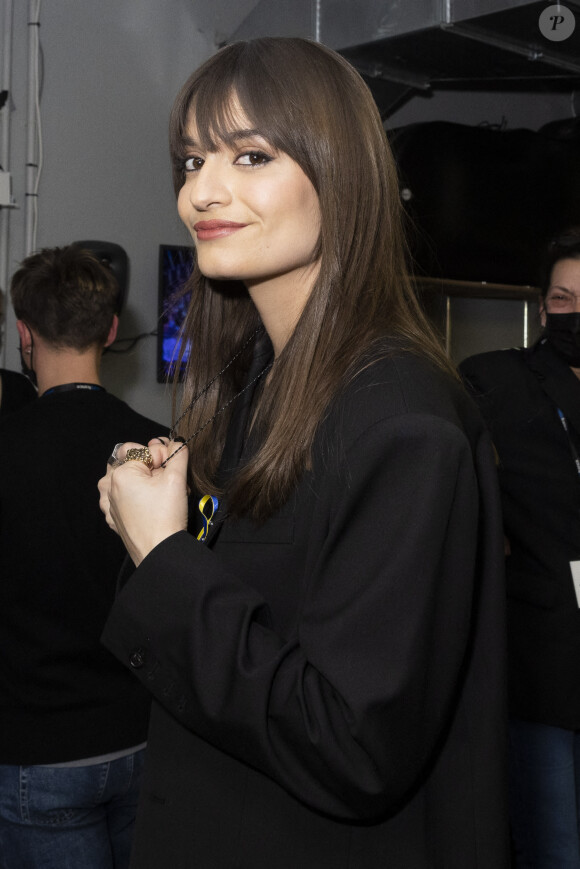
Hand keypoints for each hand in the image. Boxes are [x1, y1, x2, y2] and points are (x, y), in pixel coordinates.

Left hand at [98, 437, 188, 566]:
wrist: (159, 552)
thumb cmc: (165, 518)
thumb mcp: (177, 479)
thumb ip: (177, 454)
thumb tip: (178, 443)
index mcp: (120, 474)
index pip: (142, 449)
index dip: (160, 456)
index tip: (170, 469)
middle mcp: (109, 486)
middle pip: (132, 462)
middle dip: (152, 467)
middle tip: (167, 481)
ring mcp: (109, 504)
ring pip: (127, 479)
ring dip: (143, 481)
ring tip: (160, 494)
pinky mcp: (114, 517)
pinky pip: (123, 497)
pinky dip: (136, 496)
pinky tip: (150, 506)